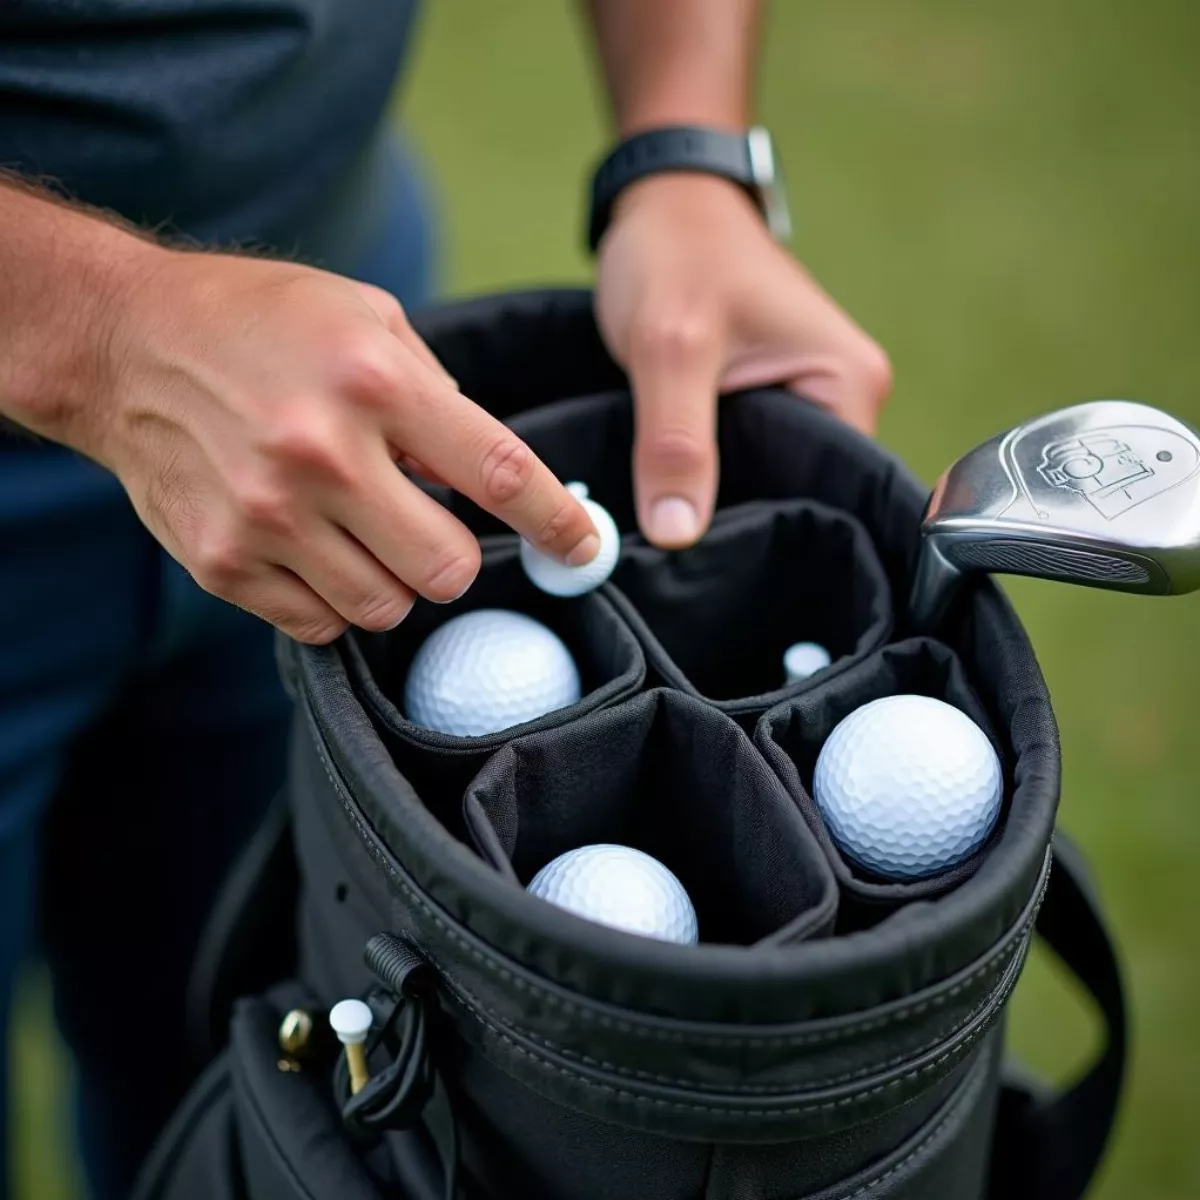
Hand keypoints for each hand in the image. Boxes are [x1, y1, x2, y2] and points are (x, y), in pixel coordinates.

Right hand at [87, 249, 598, 642]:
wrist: (124, 345)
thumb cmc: (261, 323)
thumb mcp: (365, 317)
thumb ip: (436, 395)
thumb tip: (489, 477)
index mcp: (375, 381)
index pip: (500, 474)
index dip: (558, 522)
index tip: (585, 548)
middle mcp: (322, 454)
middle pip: (448, 569)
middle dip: (456, 558)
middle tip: (430, 526)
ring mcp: (267, 517)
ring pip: (387, 607)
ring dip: (394, 579)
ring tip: (359, 529)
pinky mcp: (224, 563)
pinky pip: (322, 622)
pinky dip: (336, 597)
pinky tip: (313, 546)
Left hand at [595, 174, 892, 547]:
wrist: (663, 201)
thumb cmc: (677, 253)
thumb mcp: (670, 347)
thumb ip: (675, 442)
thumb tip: (676, 535)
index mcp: (849, 382)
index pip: (830, 490)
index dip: (771, 529)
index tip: (714, 565)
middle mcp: (845, 395)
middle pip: (801, 491)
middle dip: (743, 521)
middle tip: (685, 566)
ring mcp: (810, 398)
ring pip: (769, 477)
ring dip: (725, 501)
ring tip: (677, 537)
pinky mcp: (772, 400)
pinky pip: (748, 457)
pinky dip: (714, 476)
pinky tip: (678, 502)